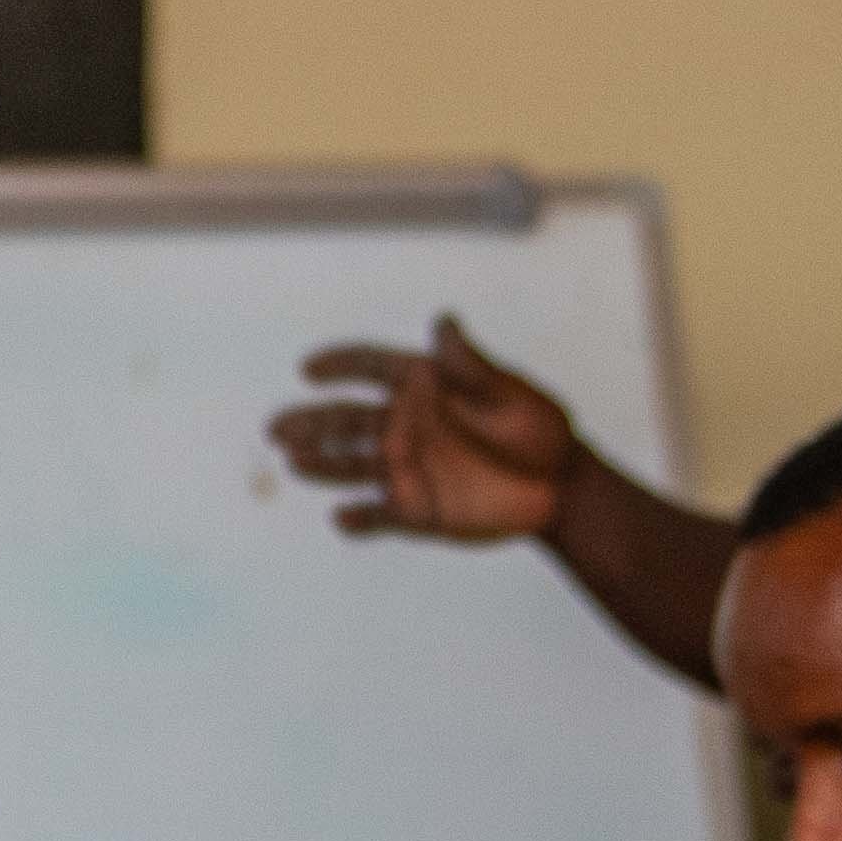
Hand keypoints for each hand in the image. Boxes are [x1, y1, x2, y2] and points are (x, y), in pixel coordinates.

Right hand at [270, 315, 576, 542]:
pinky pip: (377, 516)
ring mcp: (407, 468)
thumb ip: (469, 365)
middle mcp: (405, 425)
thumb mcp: (508, 394)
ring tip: (295, 463)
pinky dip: (358, 519)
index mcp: (423, 388)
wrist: (563, 490)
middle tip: (277, 428)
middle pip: (345, 419)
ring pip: (350, 464)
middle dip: (309, 422)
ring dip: (321, 464)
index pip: (371, 366)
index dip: (339, 365)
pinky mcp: (416, 510)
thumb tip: (443, 321)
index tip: (310, 369)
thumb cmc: (540, 432)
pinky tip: (342, 518)